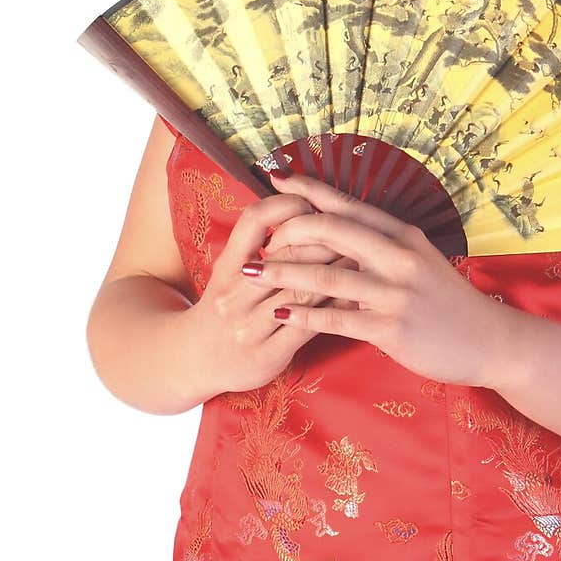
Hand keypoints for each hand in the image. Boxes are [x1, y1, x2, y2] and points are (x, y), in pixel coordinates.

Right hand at [186, 187, 357, 396]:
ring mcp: (249, 327)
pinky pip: (308, 327)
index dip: (286, 206)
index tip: (312, 202)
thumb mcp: (230, 269)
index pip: (253, 221)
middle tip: (355, 228)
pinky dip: (334, 310)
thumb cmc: (227, 305)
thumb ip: (258, 241)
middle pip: (286, 256)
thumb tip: (299, 200)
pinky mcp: (267, 355)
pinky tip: (354, 297)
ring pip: (301, 292)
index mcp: (226, 266)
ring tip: (363, 258)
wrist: (197, 360)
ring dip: (337, 272)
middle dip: (325, 238)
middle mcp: (233, 295)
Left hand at [237, 171, 505, 387]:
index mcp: (402, 235)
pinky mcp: (392, 327)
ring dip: (283, 273)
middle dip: (288, 230)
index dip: (309, 190)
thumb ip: (383, 247)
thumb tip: (341, 234)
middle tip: (257, 237)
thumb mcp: (421, 261)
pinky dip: (305, 315)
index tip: (276, 178)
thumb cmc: (449, 302)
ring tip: (251, 273)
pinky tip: (281, 315)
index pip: (348, 204)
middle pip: (332, 229)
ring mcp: (395, 292)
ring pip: (327, 275)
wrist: (489, 341)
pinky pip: (338, 319)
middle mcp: (398, 256)